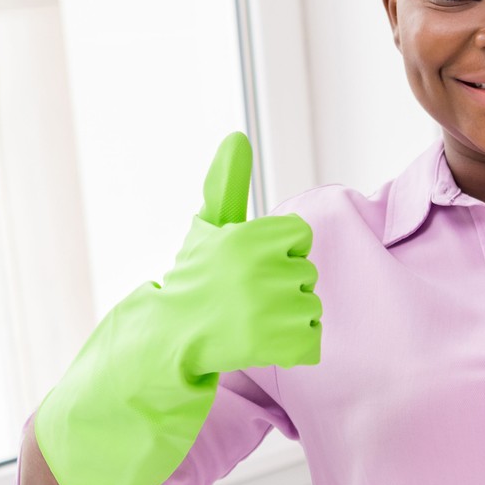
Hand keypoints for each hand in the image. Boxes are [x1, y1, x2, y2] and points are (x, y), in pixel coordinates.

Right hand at [165, 132, 322, 376]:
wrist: (172, 339)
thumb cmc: (195, 278)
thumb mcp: (207, 229)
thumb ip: (227, 185)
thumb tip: (237, 137)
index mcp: (249, 237)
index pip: (300, 238)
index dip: (279, 252)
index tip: (250, 266)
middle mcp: (261, 270)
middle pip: (307, 273)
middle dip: (283, 286)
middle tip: (245, 298)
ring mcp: (272, 311)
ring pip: (311, 308)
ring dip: (288, 318)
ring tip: (251, 321)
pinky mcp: (279, 346)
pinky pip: (312, 341)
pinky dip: (295, 347)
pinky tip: (263, 343)